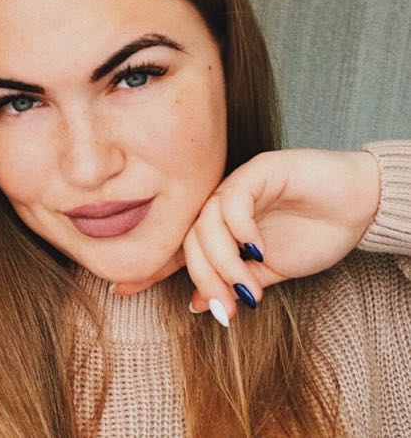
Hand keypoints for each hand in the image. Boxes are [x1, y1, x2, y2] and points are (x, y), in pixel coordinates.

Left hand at [113, 149, 379, 324]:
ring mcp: (238, 185)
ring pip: (207, 221)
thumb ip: (235, 285)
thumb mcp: (268, 272)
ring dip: (223, 261)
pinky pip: (235, 198)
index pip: (179, 248)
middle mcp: (221, 205)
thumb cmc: (313, 235)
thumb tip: (199, 307)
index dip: (150, 268)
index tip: (122, 289)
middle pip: (189, 238)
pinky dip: (240, 228)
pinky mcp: (261, 170)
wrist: (357, 206)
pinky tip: (254, 250)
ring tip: (245, 288)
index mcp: (219, 227)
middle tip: (222, 307)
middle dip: (202, 278)